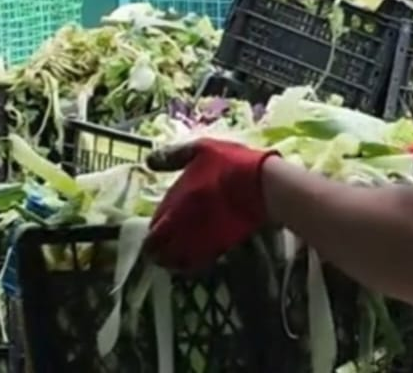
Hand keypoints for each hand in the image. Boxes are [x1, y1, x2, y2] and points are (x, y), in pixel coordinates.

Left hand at [143, 138, 277, 272]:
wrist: (264, 185)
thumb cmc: (230, 164)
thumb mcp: (200, 149)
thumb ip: (172, 157)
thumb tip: (149, 161)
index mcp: (173, 207)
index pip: (152, 235)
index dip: (150, 237)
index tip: (154, 233)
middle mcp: (182, 229)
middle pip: (161, 254)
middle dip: (159, 252)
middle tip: (163, 247)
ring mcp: (202, 241)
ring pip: (179, 263)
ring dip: (175, 260)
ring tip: (179, 253)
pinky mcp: (221, 247)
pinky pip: (200, 262)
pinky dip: (195, 260)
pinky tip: (200, 250)